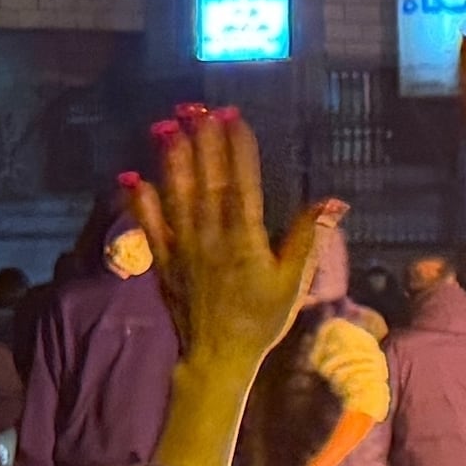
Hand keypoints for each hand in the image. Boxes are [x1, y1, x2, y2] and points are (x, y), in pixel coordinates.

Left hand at [129, 105, 340, 465]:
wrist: (218, 357)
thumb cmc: (262, 320)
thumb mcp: (294, 281)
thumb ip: (307, 237)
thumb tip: (332, 201)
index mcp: (245, 240)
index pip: (241, 184)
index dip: (237, 149)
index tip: (233, 117)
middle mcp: (211, 238)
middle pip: (207, 182)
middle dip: (203, 143)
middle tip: (197, 108)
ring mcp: (183, 249)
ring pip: (178, 196)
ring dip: (173, 161)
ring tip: (168, 127)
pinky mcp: (164, 262)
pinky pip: (151, 227)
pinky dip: (141, 202)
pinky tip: (132, 177)